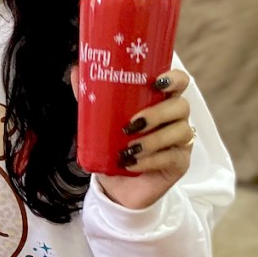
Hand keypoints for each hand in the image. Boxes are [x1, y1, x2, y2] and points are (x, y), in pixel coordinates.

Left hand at [70, 66, 194, 209]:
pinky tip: (132, 164)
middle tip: (130, 124)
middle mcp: (175, 118)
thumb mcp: (99, 121)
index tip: (156, 83)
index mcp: (160, 101)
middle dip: (156, 113)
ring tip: (128, 148)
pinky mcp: (180, 163)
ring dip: (152, 139)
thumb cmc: (113, 148)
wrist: (116, 186)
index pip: (180, 82)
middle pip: (181, 106)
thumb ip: (91, 96)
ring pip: (180, 131)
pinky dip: (150, 160)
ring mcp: (181, 141)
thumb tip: (75, 70)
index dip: (174, 79)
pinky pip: (172, 157)